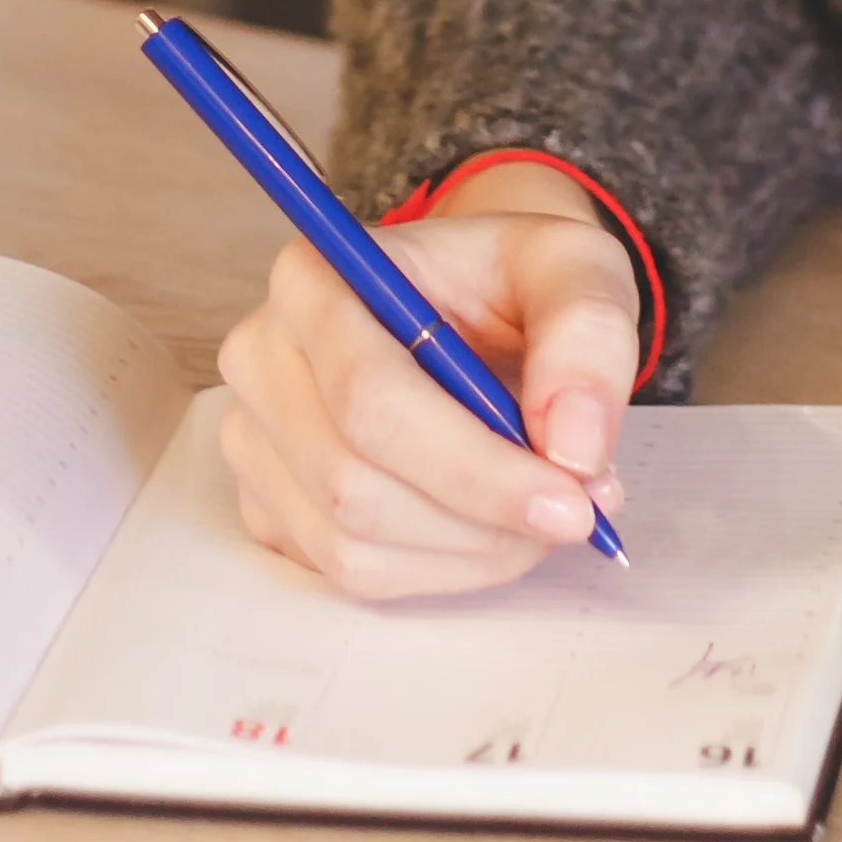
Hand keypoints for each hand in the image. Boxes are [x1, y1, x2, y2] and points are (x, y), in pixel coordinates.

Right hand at [211, 174, 640, 598]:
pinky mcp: (269, 501)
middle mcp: (262, 357)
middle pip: (354, 483)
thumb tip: (573, 450)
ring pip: (351, 542)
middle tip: (576, 513)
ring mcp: (255, 438)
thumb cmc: (514, 282)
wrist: (479, 304)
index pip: (371, 398)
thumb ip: (586, 340)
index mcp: (313, 279)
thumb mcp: (576, 270)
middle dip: (481, 520)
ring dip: (467, 552)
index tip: (572, 502)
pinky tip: (488, 526)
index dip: (473, 467)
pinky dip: (439, 569)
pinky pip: (349, 571)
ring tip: (539, 513)